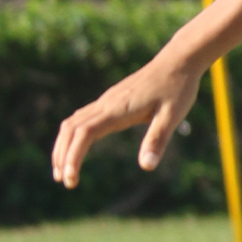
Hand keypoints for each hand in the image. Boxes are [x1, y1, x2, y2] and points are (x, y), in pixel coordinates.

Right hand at [52, 54, 200, 188]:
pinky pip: (83, 117)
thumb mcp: (172, 115)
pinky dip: (73, 135)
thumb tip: (147, 167)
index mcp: (118, 109)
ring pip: (73, 122)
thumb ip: (158, 139)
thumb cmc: (178, 87)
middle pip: (71, 129)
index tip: (70, 179)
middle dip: (62, 155)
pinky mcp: (112, 99)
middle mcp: (107, 103)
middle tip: (63, 181)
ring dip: (64, 145)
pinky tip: (77, 147)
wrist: (179, 61)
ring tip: (64, 170)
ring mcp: (107, 100)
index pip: (85, 133)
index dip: (73, 156)